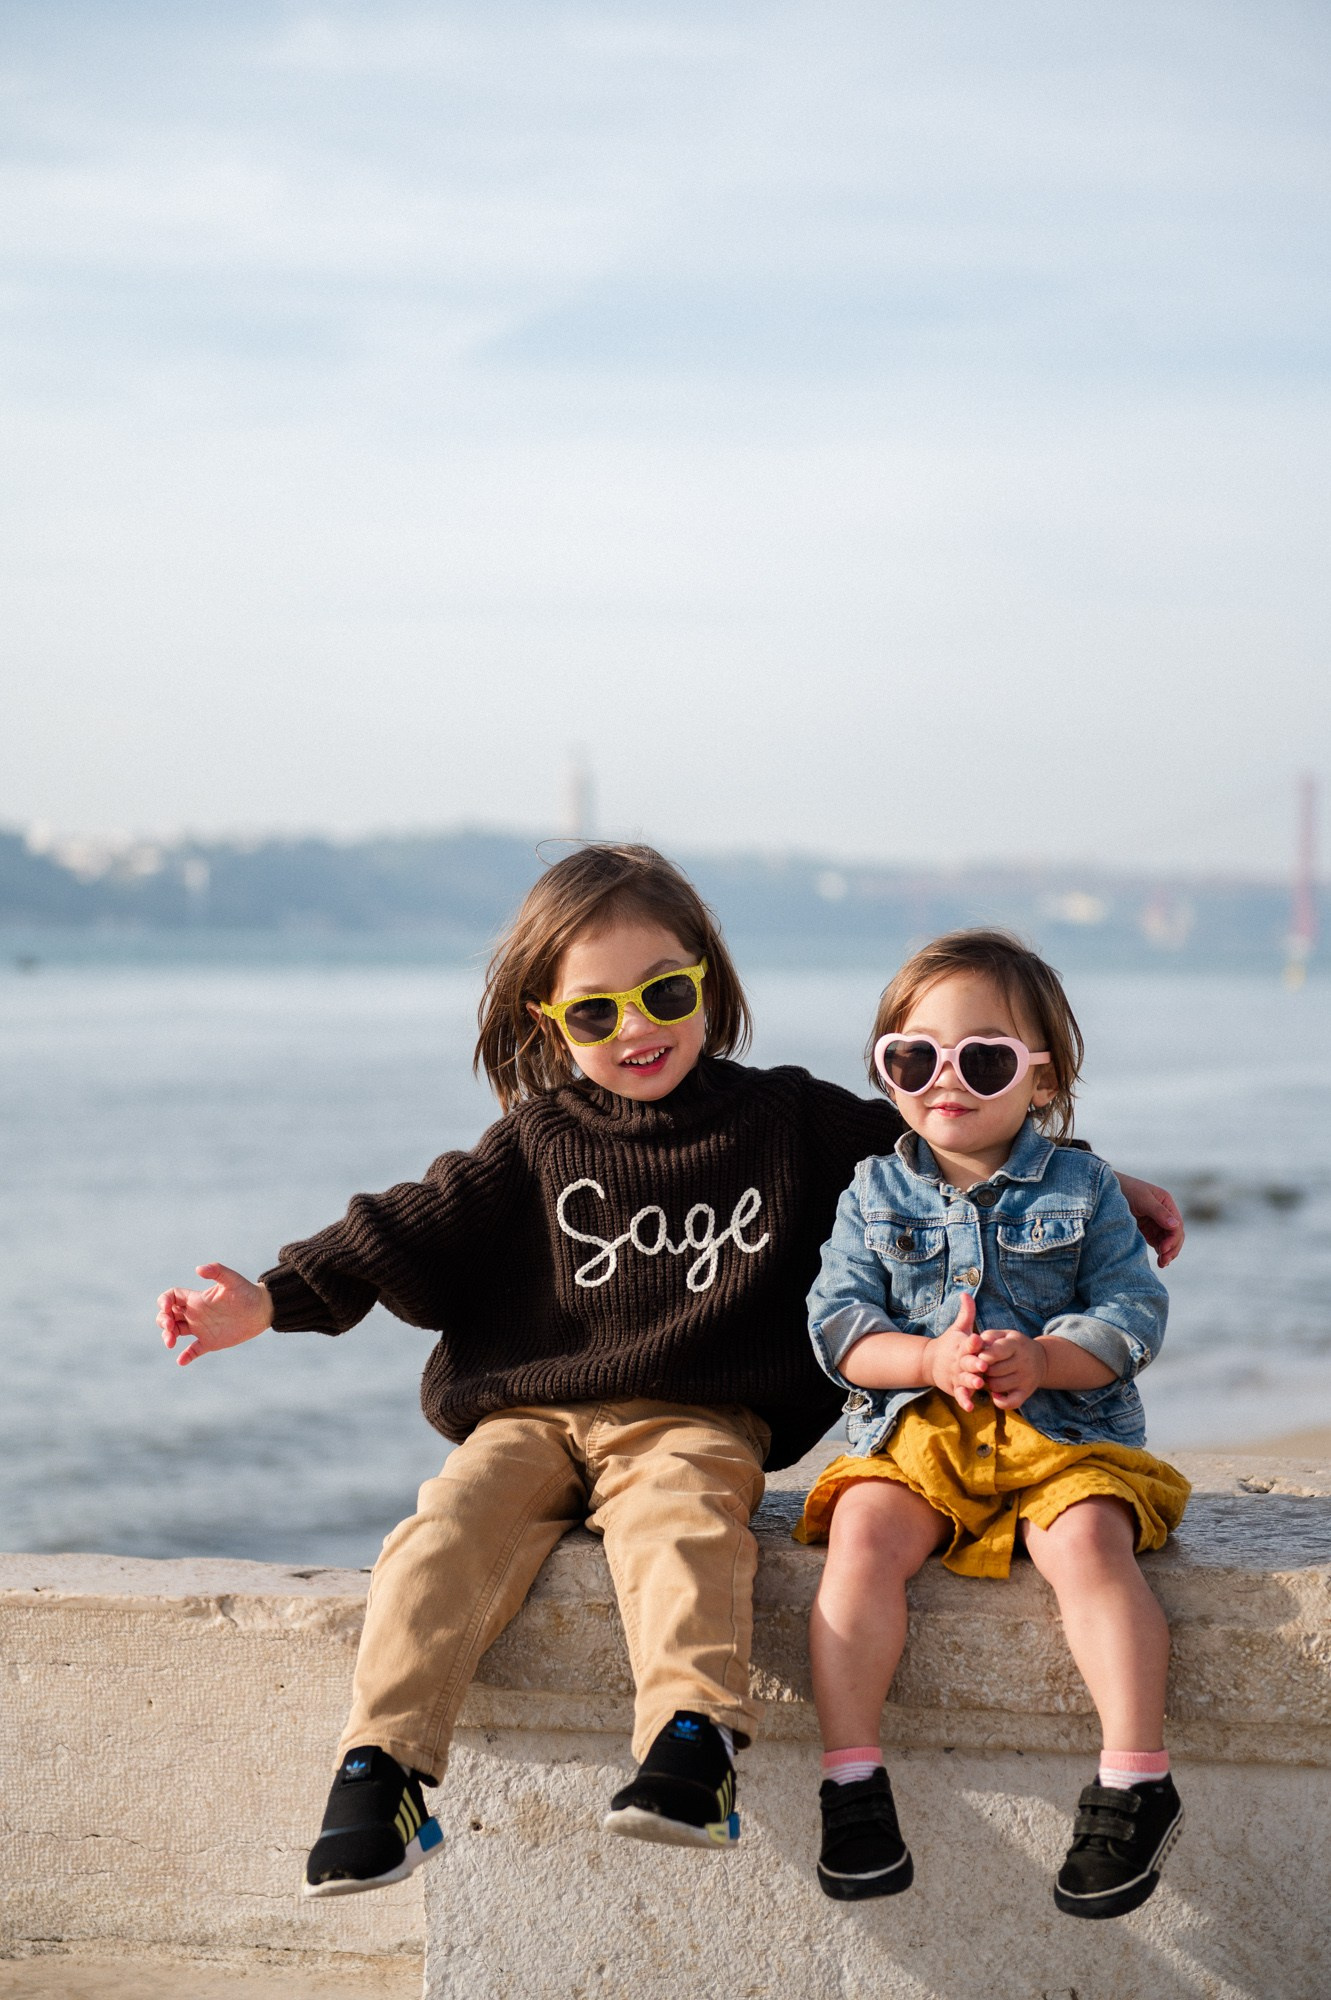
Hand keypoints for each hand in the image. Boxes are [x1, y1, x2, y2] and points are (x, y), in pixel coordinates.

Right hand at [157, 1264, 272, 1366]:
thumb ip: (217, 1271)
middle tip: (170, 1327)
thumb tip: (198, 1269)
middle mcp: (196, 1313)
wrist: (262, 1310)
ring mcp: (202, 1328)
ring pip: (176, 1332)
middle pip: (169, 1316)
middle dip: (163, 1321)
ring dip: (168, 1337)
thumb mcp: (232, 1280)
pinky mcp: (210, 1342)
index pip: (172, 1297)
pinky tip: (181, 1361)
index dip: (164, 1301)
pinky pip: (193, 1350)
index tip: (167, 1308)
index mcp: (197, 1299)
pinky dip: (186, 1356)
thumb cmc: (247, 1292)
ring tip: (171, 1343)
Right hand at [924, 1291, 987, 1412]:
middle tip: (983, 1366)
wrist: (930, 1362)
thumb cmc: (951, 1344)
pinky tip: (971, 1407)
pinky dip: (965, 1401)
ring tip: (979, 1385)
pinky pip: (960, 1395)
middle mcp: (959, 1361)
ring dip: (971, 1382)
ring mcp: (957, 1375)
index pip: (968, 1342)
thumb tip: (966, 1293)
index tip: (979, 1339)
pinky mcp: (955, 1388)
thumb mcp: (958, 1328)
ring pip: (965, 1379)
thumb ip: (966, 1313)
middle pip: (967, 1362)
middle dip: (975, 1364)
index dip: (973, 1342)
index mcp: (961, 1346)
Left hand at [976, 1328, 1047, 1409]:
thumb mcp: (1004, 1335)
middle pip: (993, 1371)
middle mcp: (1023, 1362)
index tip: (979, 1357)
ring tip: (990, 1375)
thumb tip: (976, 1347)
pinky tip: (995, 1394)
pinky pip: (1010, 1403)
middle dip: (983, 1369)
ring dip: (988, 1382)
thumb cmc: (1014, 1345)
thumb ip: (988, 1337)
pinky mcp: (1026, 1393)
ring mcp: (1026, 1379)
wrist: (1042, 1359)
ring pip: (997, 1386)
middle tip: (983, 1367)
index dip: (983, 1356)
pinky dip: (999, 1401)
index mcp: (1016, 1344)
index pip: (997, 1352)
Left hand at [1117, 1174, 1184, 1267]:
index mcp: (1166, 1203)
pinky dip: (1160, 1251)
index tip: (1163, 1249)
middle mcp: (1163, 1213)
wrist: (1104, 1189)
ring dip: (1167, 1252)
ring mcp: (1155, 1222)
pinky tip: (1160, 1261)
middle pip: (1175, 1235)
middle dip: (1172, 1248)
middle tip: (1164, 1261)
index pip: (1177, 1225)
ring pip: (1167, 1241)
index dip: (1173, 1239)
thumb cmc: (1125, 1189)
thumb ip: (1159, 1212)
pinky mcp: (1146, 1230)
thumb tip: (1175, 1226)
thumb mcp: (1143, 1199)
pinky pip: (1157, 1243)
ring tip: (1162, 1264)